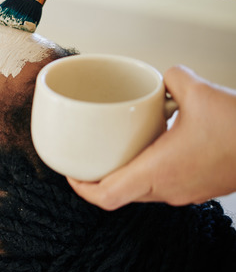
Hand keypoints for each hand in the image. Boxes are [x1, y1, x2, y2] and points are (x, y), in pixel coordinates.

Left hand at [67, 65, 235, 209]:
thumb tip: (162, 76)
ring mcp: (185, 194)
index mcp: (157, 172)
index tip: (70, 172)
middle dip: (98, 180)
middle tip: (86, 159)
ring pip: (141, 192)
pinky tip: (152, 149)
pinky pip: (164, 186)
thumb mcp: (199, 91)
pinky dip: (148, 173)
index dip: (80, 187)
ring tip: (114, 152)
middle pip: (119, 194)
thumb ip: (171, 79)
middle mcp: (167, 190)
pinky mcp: (200, 189)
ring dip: (124, 176)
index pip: (105, 196)